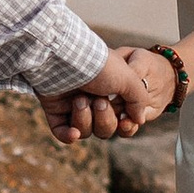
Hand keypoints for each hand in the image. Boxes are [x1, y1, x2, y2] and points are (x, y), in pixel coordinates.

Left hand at [41, 49, 172, 145]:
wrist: (66, 56)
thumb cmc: (100, 65)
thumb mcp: (129, 79)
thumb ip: (139, 100)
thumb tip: (139, 120)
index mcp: (110, 91)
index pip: (121, 119)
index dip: (124, 125)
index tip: (125, 122)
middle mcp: (92, 99)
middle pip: (104, 129)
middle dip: (104, 119)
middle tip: (99, 101)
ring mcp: (72, 105)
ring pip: (84, 131)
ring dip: (84, 119)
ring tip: (79, 100)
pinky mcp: (54, 109)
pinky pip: (61, 132)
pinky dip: (68, 135)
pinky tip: (73, 133)